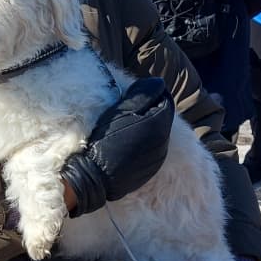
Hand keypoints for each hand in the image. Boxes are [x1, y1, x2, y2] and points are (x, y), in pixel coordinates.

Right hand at [59, 77, 172, 217]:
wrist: (94, 176)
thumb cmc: (103, 140)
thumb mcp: (120, 111)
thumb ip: (142, 94)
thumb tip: (158, 83)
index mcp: (158, 124)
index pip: (166, 99)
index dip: (153, 92)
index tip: (136, 92)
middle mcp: (164, 141)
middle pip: (163, 117)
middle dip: (151, 109)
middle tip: (130, 107)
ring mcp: (158, 157)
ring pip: (159, 133)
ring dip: (148, 126)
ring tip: (128, 125)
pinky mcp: (151, 169)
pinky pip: (153, 149)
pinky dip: (145, 142)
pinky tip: (129, 143)